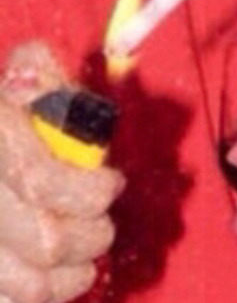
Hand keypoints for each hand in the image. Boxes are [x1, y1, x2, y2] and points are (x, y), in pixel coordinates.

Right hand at [0, 43, 122, 302]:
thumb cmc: (1, 111)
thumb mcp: (17, 76)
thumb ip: (36, 70)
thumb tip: (51, 75)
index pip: (44, 183)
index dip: (92, 189)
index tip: (112, 182)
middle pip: (44, 240)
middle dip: (90, 235)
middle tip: (104, 225)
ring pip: (26, 283)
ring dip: (71, 274)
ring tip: (88, 256)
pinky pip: (9, 301)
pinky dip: (42, 298)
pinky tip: (57, 280)